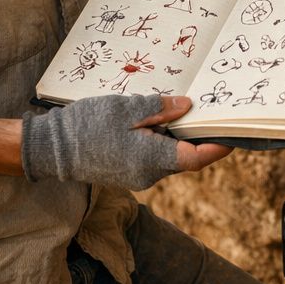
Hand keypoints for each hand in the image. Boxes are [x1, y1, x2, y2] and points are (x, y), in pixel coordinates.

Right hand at [21, 94, 231, 189]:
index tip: (233, 133)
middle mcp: (149, 174)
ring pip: (168, 155)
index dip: (217, 146)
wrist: (51, 149)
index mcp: (152, 159)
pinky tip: (152, 120)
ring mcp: (137, 176)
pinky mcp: (127, 172)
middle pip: (184, 156)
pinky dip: (158, 139)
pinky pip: (152, 156)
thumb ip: (160, 109)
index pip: (196, 158)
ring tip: (176, 108)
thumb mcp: (126, 109)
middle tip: (208, 110)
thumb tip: (188, 107)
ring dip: (174, 135)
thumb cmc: (87, 126)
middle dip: (196, 135)